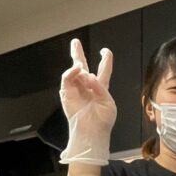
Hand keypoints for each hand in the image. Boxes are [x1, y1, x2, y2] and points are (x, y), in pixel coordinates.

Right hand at [59, 38, 116, 165]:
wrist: (92, 133)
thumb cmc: (103, 121)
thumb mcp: (108, 102)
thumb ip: (100, 87)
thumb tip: (88, 75)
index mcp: (100, 89)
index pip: (103, 71)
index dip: (105, 61)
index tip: (105, 51)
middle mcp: (87, 87)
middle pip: (82, 67)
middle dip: (78, 54)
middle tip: (75, 42)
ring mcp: (76, 89)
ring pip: (74, 71)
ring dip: (80, 67)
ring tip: (82, 69)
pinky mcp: (67, 93)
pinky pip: (67, 78)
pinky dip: (72, 72)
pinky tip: (77, 70)